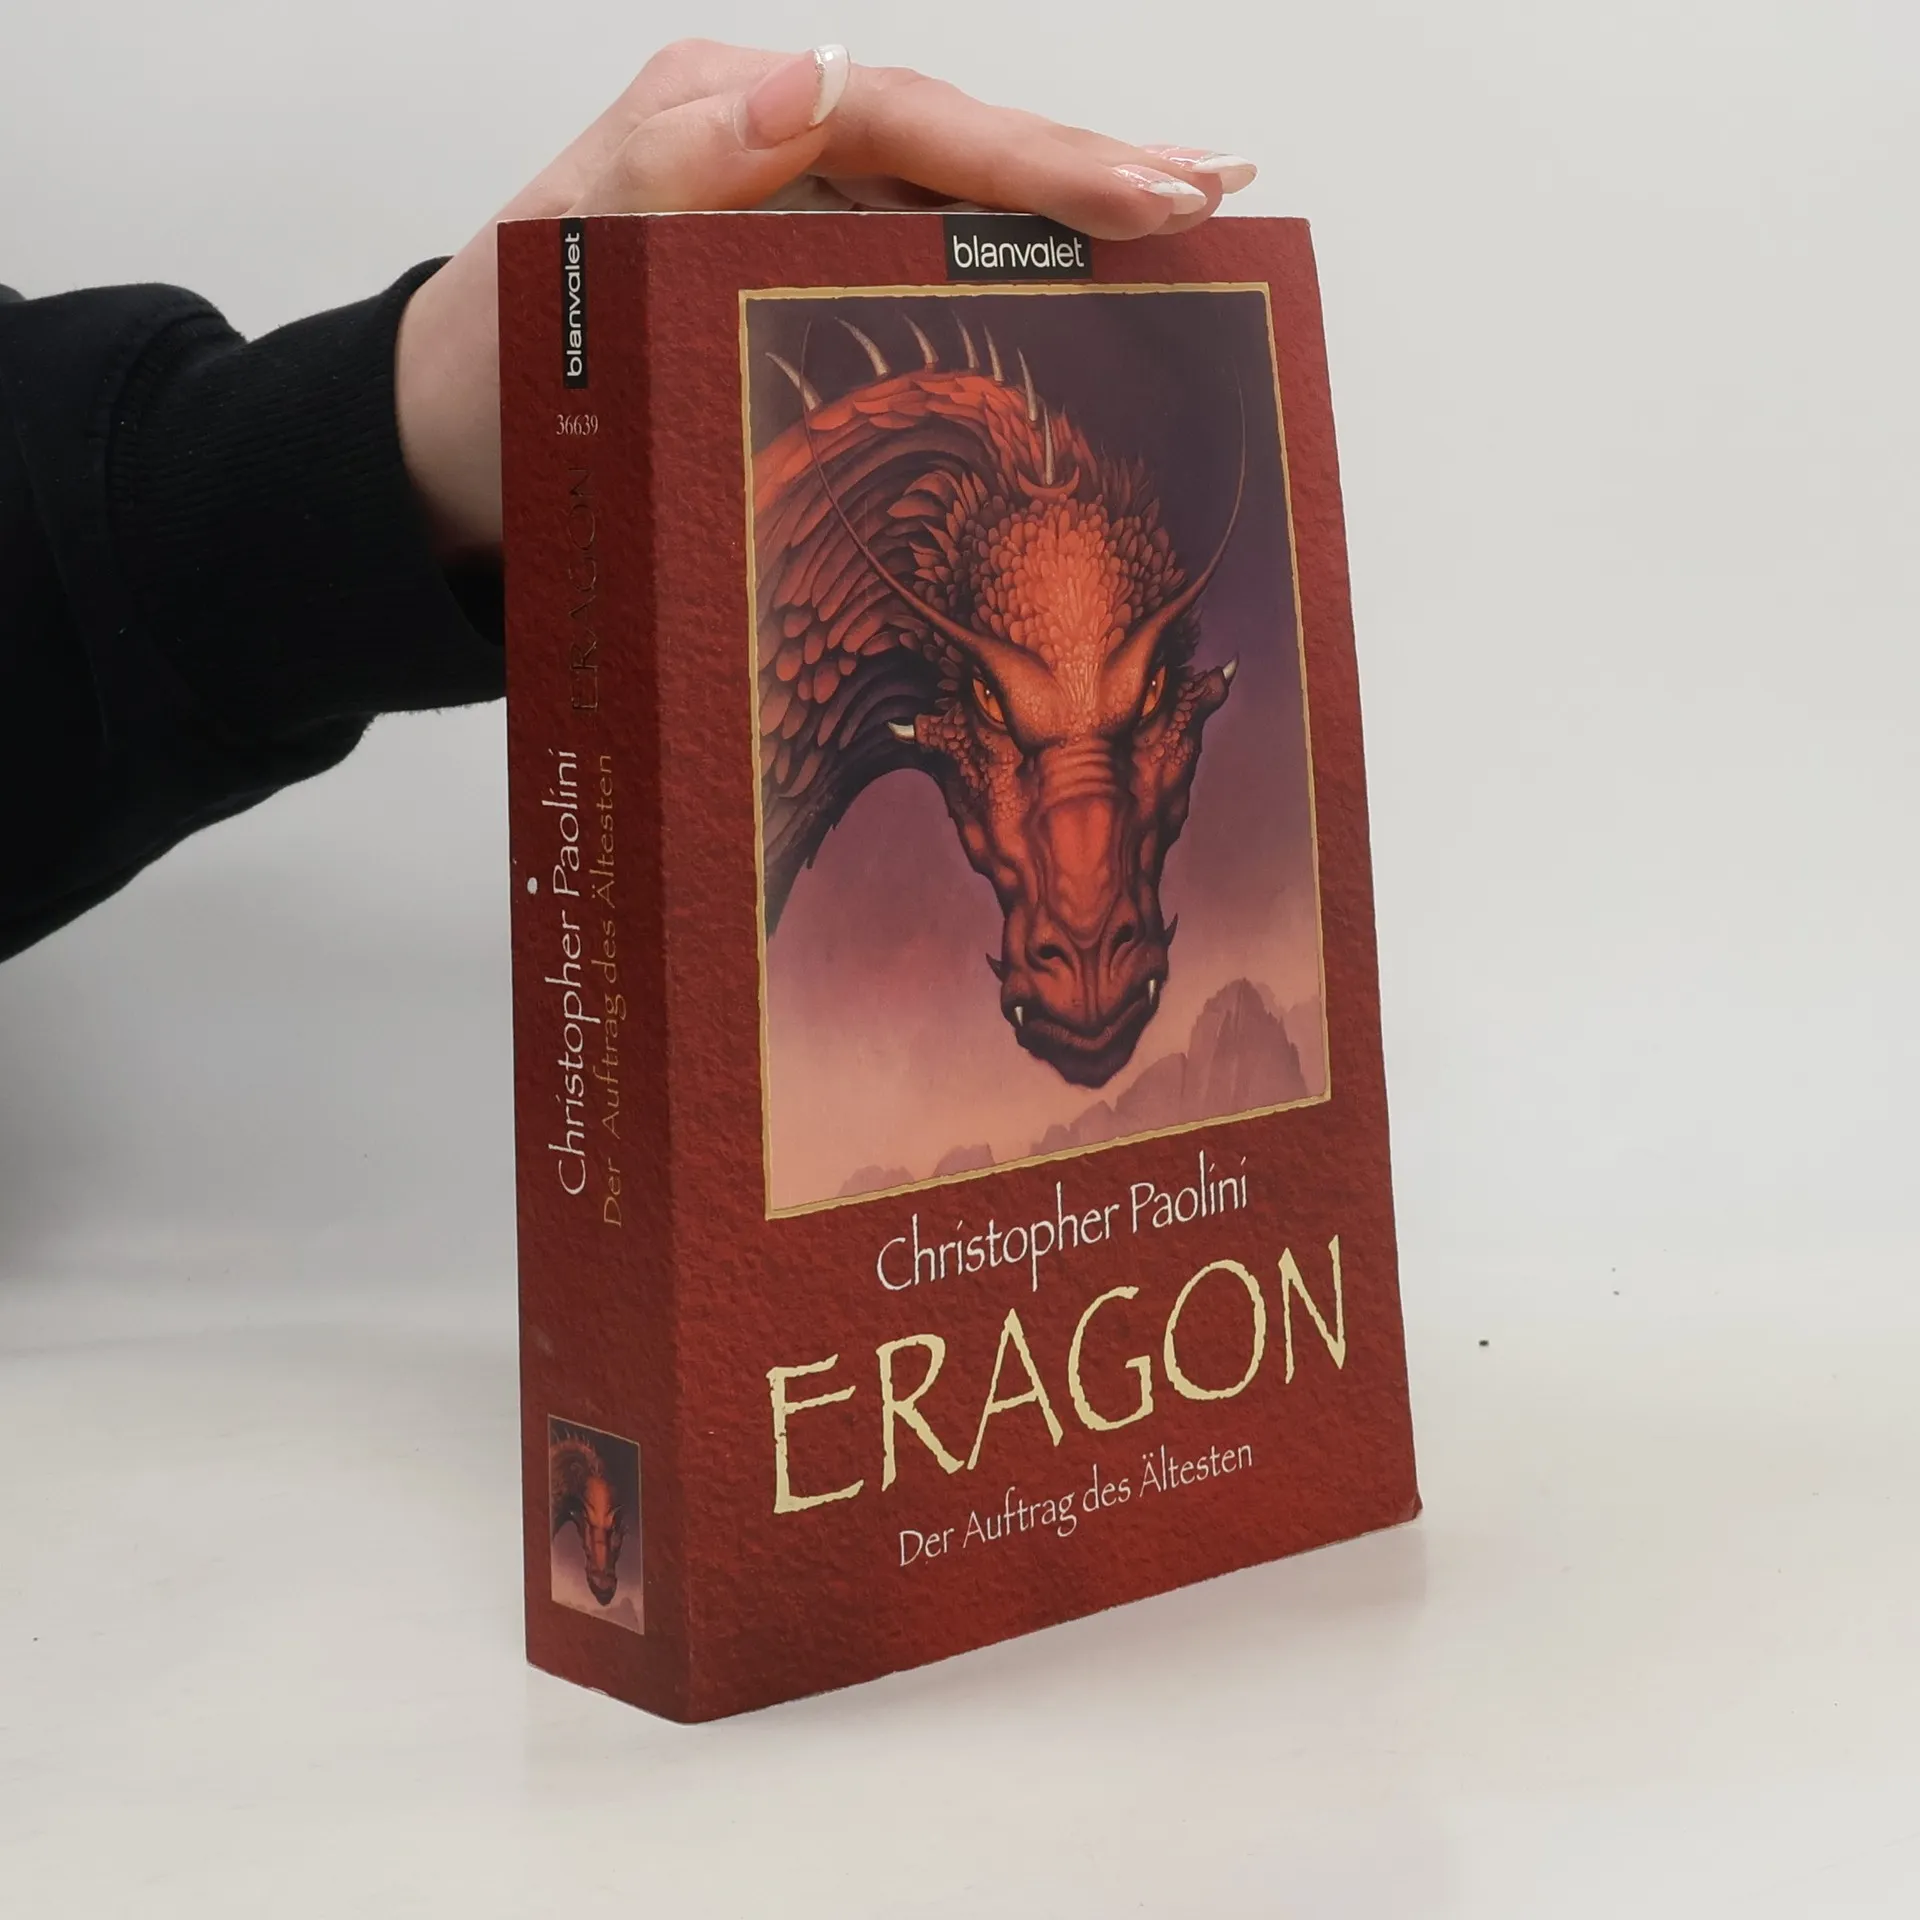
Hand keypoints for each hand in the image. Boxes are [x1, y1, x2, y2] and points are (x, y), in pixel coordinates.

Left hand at [394, 40, 1256, 559]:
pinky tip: (1090, 273)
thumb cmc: (502, 362)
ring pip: (956, 197)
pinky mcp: (808, 283)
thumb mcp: (559, 255)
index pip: (901, 114)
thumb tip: (813, 82)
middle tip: (1214, 187)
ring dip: (1078, 205)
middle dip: (1088, 164)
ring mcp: (797, 219)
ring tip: (1193, 212)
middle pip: (954, 143)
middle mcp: (774, 154)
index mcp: (723, 121)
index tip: (1138, 191)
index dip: (1026, 153)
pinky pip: (927, 261)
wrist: (458, 449)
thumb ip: (667, 163)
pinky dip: (1017, 264)